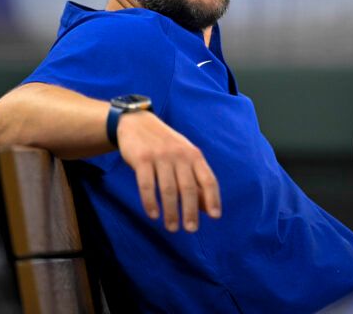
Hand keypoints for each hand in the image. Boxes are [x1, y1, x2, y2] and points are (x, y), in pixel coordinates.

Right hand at [116, 110, 220, 232]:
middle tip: (191, 229)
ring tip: (171, 227)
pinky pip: (146, 185)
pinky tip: (153, 214)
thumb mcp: (184, 157)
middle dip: (190, 211)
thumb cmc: (165, 146)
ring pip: (168, 189)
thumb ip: (196, 180)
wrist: (137, 123)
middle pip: (188, 188)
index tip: (215, 217)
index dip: (213, 199)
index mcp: (194, 155)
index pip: (208, 179)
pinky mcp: (141, 158)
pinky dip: (150, 202)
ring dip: (171, 212)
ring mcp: (160, 156)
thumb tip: (207, 208)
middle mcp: (179, 155)